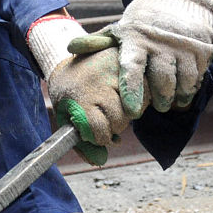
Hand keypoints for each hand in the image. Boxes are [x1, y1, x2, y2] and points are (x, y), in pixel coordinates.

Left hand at [25, 13, 129, 165]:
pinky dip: (143, 96)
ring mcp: (116, 68)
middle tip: (109, 119)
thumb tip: (100, 161)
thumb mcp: (64, 113)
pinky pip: (147, 88)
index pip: (98, 130)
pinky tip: (131, 94)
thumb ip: (81, 141)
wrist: (66, 51)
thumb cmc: (66, 89)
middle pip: (120, 119)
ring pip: (136, 105)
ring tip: (119, 105)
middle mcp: (98, 81)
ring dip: (131, 111)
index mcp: (80, 95)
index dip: (100, 137)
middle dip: (116, 125)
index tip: (98, 133)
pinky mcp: (129, 59)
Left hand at [69, 0, 212, 116]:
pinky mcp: (201, 50)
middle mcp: (160, 44)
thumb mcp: (120, 27)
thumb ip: (98, 41)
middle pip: (160, 82)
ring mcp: (182, 48)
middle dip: (159, 100)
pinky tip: (184, 89)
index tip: (131, 109)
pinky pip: (196, 77)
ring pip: (181, 83)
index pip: (132, 68)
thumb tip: (71, 48)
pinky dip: (190, 88)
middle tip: (158, 107)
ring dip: (176, 97)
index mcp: (136, 40)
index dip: (131, 90)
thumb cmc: (144, 19)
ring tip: (170, 102)